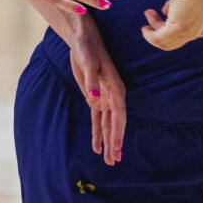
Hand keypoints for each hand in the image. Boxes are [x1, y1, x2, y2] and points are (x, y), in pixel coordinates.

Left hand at [66, 17, 128, 164]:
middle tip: (114, 161)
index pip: (119, 116)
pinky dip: (97, 133)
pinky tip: (97, 146)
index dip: (118, 133)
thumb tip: (93, 99)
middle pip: (115, 124)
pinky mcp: (94, 98)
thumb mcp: (88, 63)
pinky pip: (97, 120)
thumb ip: (91, 82)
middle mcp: (113, 96)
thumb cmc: (88, 49)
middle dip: (115, 143)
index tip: (117, 148)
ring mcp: (104, 98)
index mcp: (115, 89)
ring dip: (108, 142)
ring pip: (107, 125)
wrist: (83, 41)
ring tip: (109, 160)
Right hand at [140, 0, 202, 51]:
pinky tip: (144, 29)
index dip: (174, 23)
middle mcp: (200, 29)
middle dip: (161, 26)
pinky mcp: (179, 29)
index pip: (189, 31)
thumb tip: (166, 11)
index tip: (164, 11)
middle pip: (177, 38)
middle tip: (149, 13)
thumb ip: (177, 4)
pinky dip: (150, 36)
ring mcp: (190, 31)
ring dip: (154, 31)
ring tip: (147, 14)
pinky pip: (159, 39)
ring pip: (168, 41)